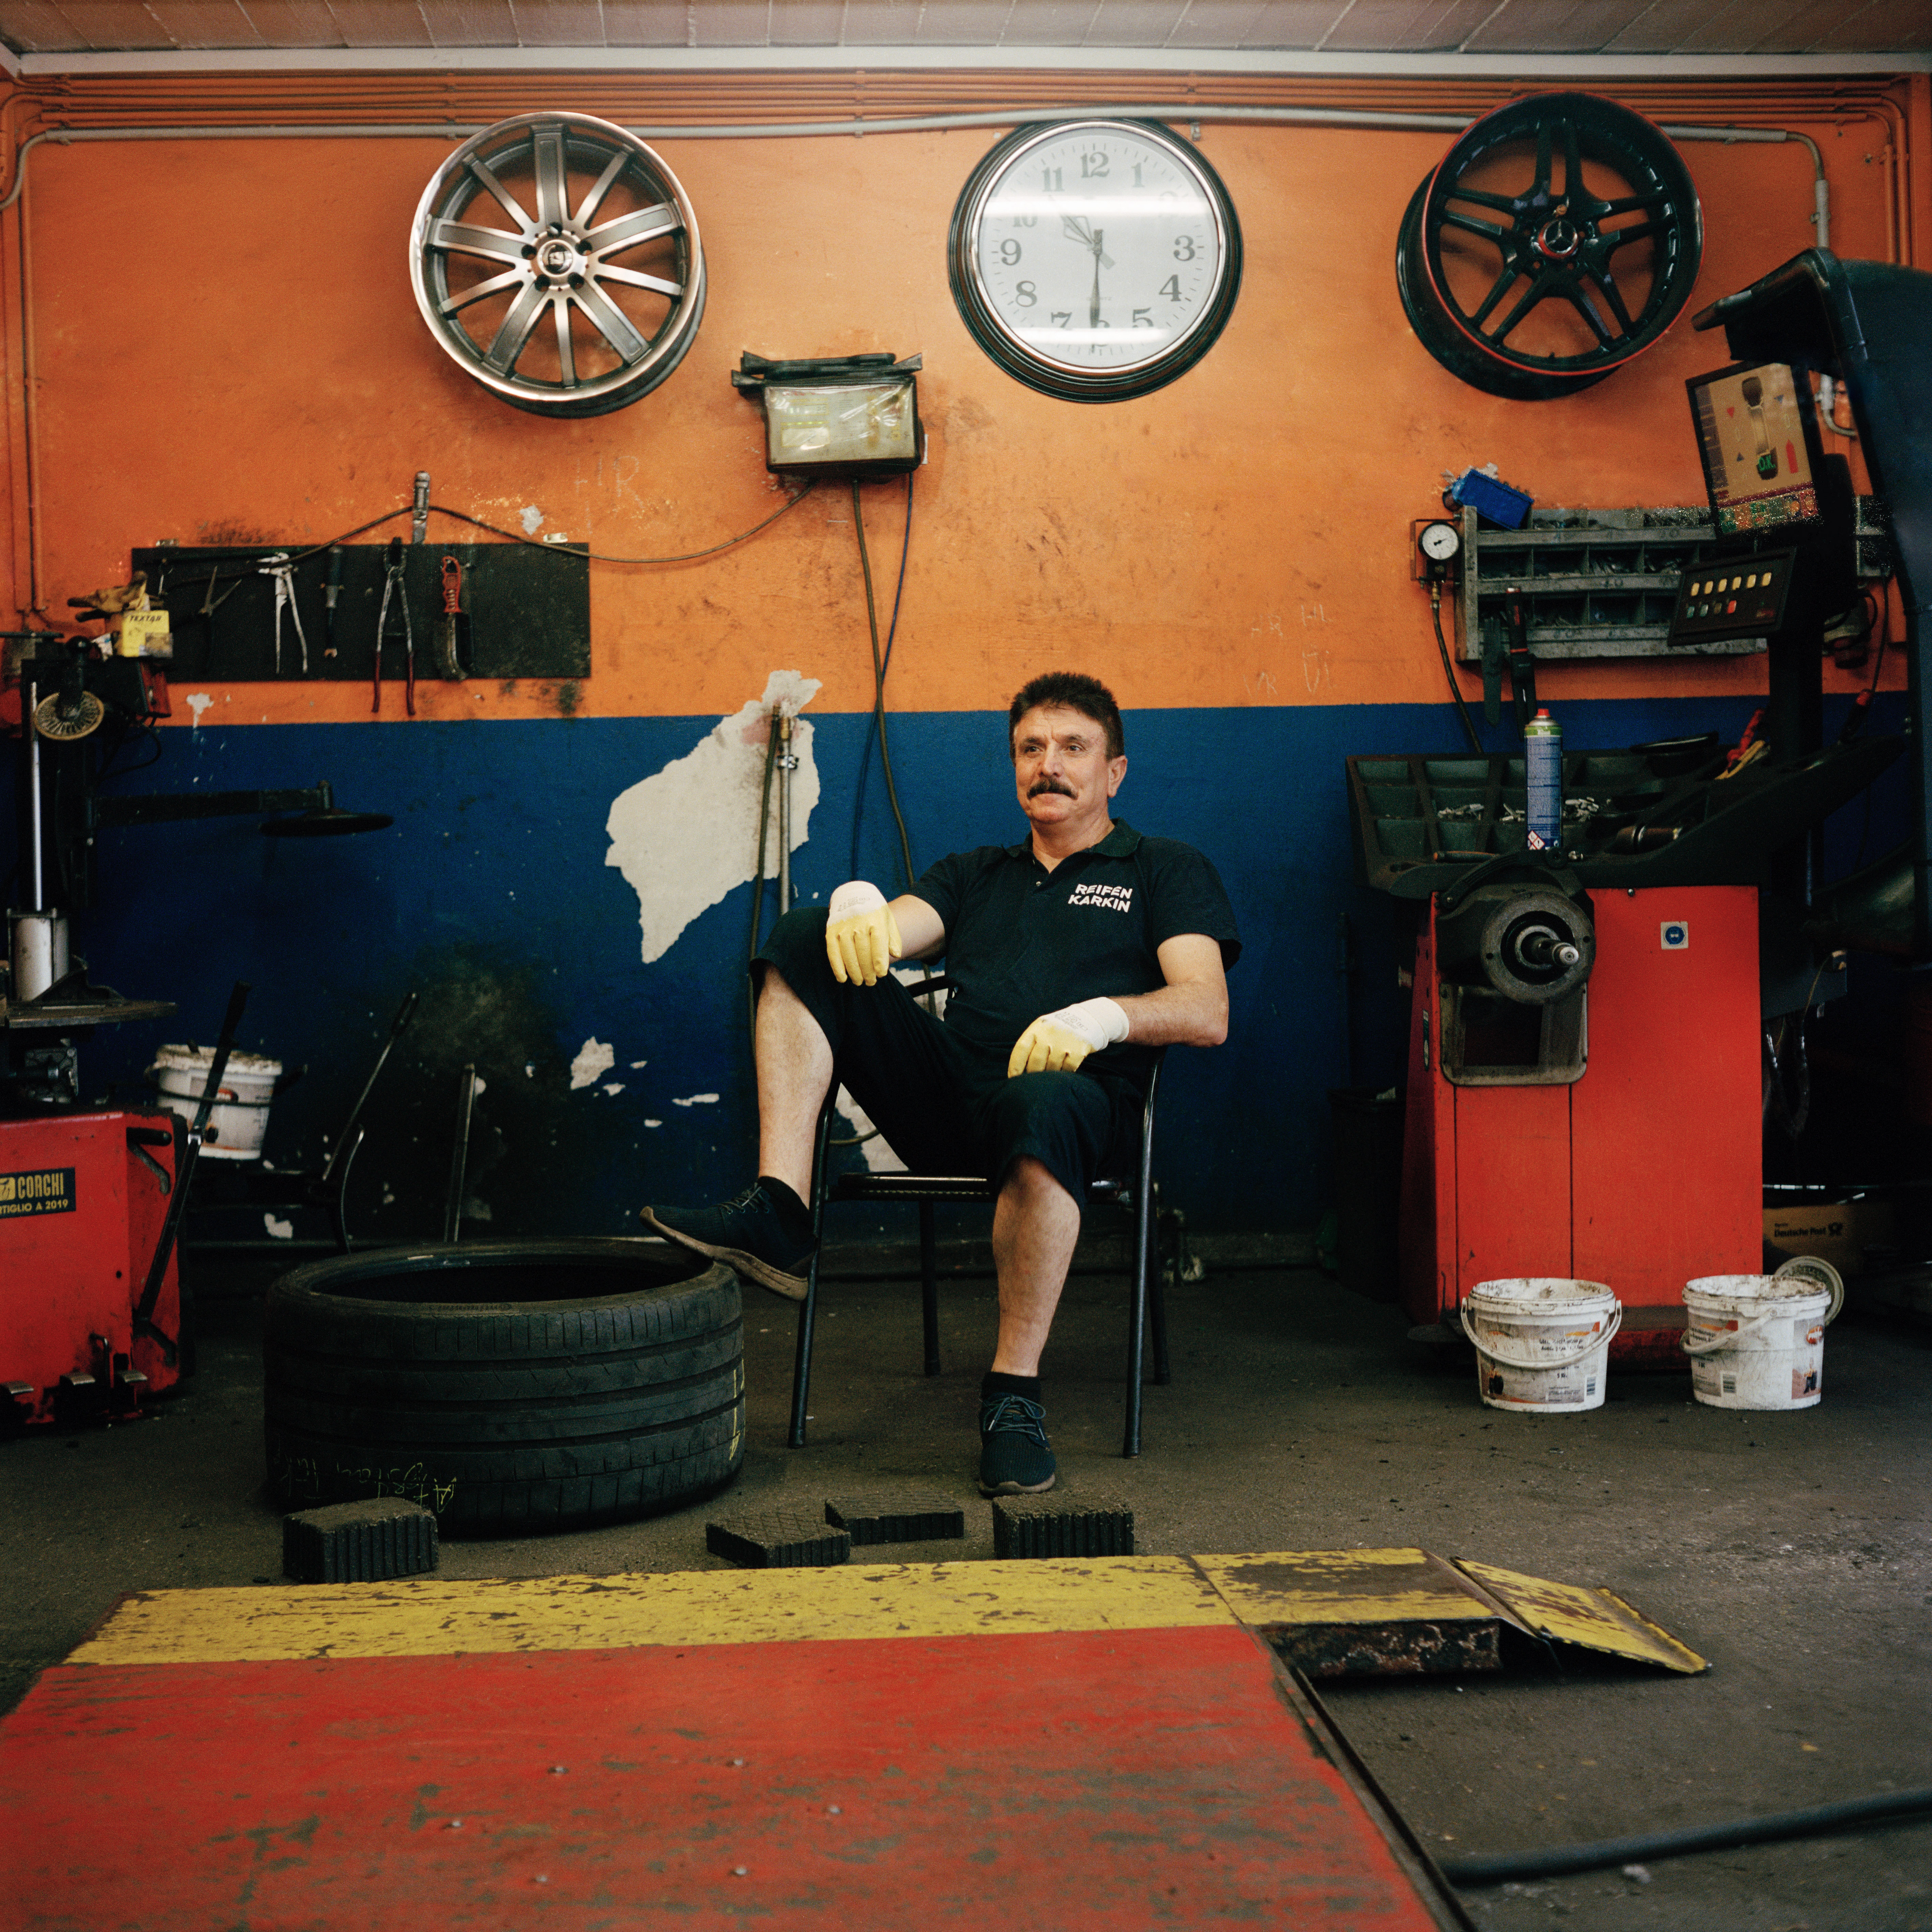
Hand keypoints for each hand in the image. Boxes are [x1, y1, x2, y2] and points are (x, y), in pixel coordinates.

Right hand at [825, 880, 901, 985]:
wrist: (853, 894)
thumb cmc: (874, 912)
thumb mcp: (888, 919)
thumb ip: (893, 938)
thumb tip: (896, 955)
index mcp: (875, 920)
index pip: (878, 943)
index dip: (879, 961)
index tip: (881, 974)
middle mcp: (858, 923)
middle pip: (863, 952)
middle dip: (868, 971)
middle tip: (871, 982)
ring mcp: (843, 927)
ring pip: (848, 954)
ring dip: (854, 972)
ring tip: (859, 981)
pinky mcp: (831, 931)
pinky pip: (833, 952)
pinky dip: (837, 967)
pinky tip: (843, 978)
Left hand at [1007, 997, 1127, 1077]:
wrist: (1090, 1018)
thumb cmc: (1061, 1028)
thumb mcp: (1044, 1028)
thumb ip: (1032, 1043)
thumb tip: (1019, 1070)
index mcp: (1037, 1028)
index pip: (1020, 1050)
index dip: (1015, 1067)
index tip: (1013, 1079)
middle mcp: (1049, 1034)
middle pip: (1035, 1063)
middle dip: (1033, 1075)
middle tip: (1035, 1081)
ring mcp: (1065, 1041)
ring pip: (1051, 1068)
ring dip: (1050, 1074)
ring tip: (1052, 1073)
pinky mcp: (1079, 1049)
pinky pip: (1067, 1069)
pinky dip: (1065, 1072)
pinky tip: (1065, 1069)